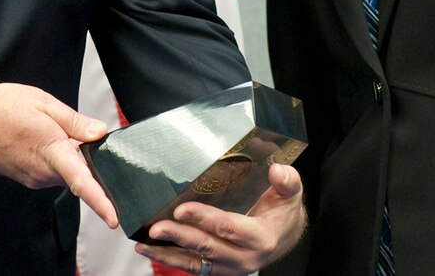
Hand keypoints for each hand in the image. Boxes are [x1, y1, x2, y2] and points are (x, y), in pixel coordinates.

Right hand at [0, 82, 117, 227]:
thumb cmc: (1, 108)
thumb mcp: (45, 103)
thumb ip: (75, 121)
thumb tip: (99, 132)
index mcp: (51, 151)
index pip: (81, 182)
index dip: (100, 202)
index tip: (113, 217)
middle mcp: (42, 172)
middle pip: (78, 174)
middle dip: (85, 158)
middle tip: (72, 130)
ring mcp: (32, 178)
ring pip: (64, 171)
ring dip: (67, 155)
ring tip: (48, 128)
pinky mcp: (25, 178)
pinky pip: (50, 171)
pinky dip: (54, 158)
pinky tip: (40, 138)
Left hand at [134, 163, 305, 275]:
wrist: (285, 236)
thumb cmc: (283, 209)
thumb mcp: (291, 192)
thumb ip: (287, 180)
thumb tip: (276, 169)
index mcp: (260, 237)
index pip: (228, 228)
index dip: (204, 219)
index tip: (181, 209)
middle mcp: (244, 258)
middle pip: (207, 248)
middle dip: (179, 237)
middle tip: (155, 228)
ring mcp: (230, 268)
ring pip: (195, 263)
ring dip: (168, 254)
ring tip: (143, 244)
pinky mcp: (219, 270)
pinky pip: (193, 268)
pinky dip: (171, 259)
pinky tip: (151, 250)